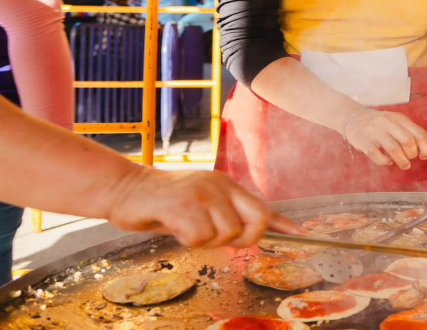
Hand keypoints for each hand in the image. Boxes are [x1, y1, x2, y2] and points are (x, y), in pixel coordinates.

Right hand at [105, 167, 299, 247]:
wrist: (125, 189)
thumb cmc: (162, 202)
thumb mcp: (200, 203)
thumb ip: (225, 215)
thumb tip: (249, 235)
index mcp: (226, 185)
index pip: (262, 206)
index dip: (283, 223)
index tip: (301, 233)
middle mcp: (220, 185)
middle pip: (254, 223)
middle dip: (241, 240)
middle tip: (214, 239)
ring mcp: (203, 193)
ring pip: (225, 234)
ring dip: (204, 240)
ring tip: (185, 226)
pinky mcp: (183, 204)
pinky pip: (199, 238)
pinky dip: (186, 240)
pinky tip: (173, 226)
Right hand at [342, 107, 426, 168]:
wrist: (353, 118)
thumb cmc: (379, 124)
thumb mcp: (396, 122)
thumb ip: (410, 132)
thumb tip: (426, 149)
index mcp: (399, 118)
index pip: (419, 133)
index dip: (426, 147)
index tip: (425, 155)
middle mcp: (387, 123)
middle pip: (408, 141)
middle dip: (413, 154)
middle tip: (411, 159)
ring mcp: (374, 132)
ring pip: (394, 149)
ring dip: (402, 161)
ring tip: (404, 165)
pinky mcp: (363, 142)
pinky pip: (377, 155)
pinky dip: (385, 161)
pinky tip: (387, 161)